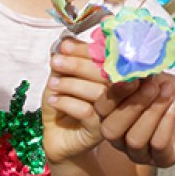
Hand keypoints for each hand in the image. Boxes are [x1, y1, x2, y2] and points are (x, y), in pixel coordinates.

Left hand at [41, 37, 110, 163]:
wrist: (56, 135)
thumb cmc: (63, 102)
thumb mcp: (63, 76)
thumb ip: (68, 59)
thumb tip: (67, 40)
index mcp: (115, 74)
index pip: (107, 57)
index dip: (86, 50)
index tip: (65, 46)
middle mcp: (122, 93)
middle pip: (107, 73)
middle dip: (78, 64)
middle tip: (56, 61)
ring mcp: (115, 113)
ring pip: (99, 92)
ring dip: (71, 84)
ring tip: (52, 84)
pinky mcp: (103, 131)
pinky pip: (87, 111)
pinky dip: (67, 102)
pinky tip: (54, 100)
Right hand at [94, 73, 174, 166]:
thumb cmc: (170, 91)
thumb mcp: (153, 77)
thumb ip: (137, 74)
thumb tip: (127, 67)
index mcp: (112, 116)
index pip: (101, 109)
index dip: (114, 94)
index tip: (133, 78)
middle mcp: (121, 138)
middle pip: (111, 130)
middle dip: (133, 105)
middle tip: (153, 86)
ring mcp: (140, 152)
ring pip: (135, 138)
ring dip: (154, 111)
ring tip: (169, 91)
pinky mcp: (162, 160)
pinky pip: (158, 144)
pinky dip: (168, 119)